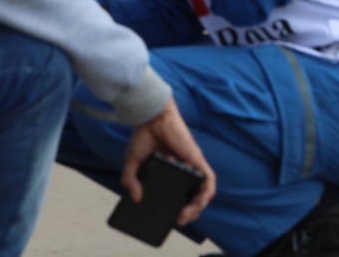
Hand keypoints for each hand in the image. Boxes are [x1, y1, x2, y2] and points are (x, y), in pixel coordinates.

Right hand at [121, 99, 215, 224]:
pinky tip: (200, 202)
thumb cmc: (143, 136)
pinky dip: (206, 193)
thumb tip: (137, 198)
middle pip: (192, 197)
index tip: (170, 219)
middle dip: (188, 212)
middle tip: (179, 220)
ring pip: (202, 192)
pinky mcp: (197, 160)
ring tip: (185, 216)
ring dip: (198, 207)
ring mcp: (191, 166)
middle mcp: (182, 171)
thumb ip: (130, 180)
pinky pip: (208, 180)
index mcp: (169, 172)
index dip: (176, 208)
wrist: (151, 118)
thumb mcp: (132, 163)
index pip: (177, 195)